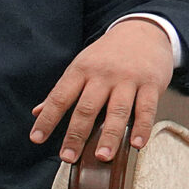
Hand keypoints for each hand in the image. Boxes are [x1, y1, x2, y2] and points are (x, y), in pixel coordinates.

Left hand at [31, 18, 174, 163]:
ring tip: (102, 157)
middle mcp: (102, 75)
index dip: (47, 119)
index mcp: (80, 71)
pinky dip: (142, 127)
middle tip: (68, 157)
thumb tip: (37, 113)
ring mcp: (128, 80)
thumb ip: (62, 91)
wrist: (142, 31)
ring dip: (109, 136)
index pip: (59, 98)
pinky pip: (146, 108)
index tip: (36, 139)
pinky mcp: (151, 84)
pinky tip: (137, 144)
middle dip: (76, 134)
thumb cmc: (107, 55)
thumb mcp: (81, 66)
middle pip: (87, 108)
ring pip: (117, 111)